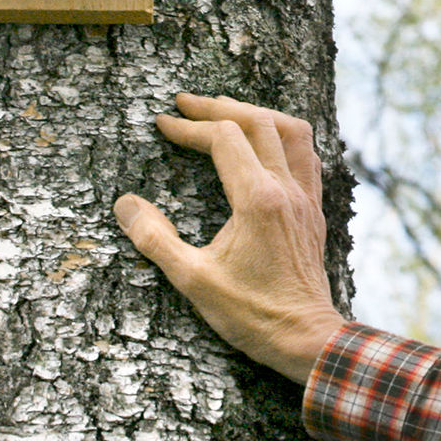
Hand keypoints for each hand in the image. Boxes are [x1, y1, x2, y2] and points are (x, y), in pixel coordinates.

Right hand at [114, 93, 345, 383]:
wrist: (307, 337)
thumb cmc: (251, 314)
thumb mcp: (192, 280)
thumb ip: (154, 238)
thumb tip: (125, 204)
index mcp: (257, 199)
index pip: (223, 138)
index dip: (189, 127)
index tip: (161, 124)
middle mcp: (287, 189)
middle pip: (258, 122)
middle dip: (219, 106)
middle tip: (185, 103)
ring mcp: (307, 197)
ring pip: (292, 131)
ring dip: (258, 113)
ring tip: (227, 111)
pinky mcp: (315, 210)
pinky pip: (307, 155)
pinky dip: (284, 137)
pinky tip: (267, 145)